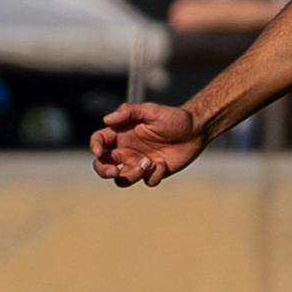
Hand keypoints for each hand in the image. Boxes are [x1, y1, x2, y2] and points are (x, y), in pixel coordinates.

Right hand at [91, 101, 205, 186]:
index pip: (99, 141)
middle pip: (103, 165)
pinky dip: (153, 176)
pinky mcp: (155, 171)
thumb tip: (106, 119)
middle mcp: (127, 150)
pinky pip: (147, 181)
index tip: (99, 151)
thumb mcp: (150, 110)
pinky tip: (162, 164)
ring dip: (131, 175)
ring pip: (122, 179)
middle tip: (115, 171)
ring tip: (148, 162)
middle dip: (104, 171)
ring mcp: (140, 162)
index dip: (94, 147)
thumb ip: (128, 112)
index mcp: (122, 134)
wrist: (197, 129)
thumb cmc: (172, 117)